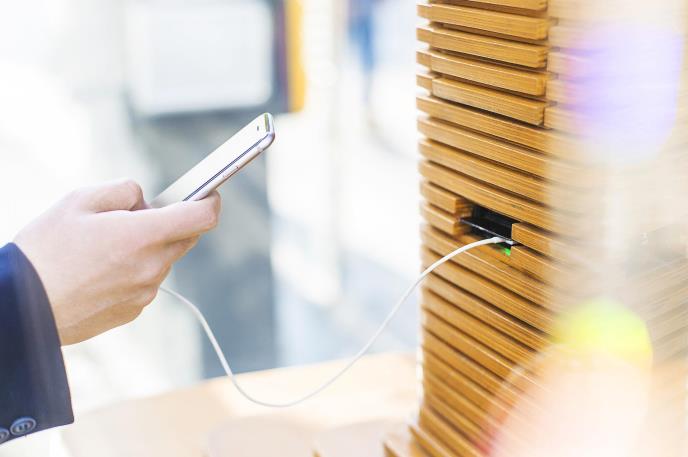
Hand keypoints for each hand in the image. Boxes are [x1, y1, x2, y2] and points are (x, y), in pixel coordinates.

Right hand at [14, 180, 221, 344]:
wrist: (20, 309)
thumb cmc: (45, 250)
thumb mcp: (79, 200)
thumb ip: (124, 191)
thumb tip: (145, 201)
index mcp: (143, 236)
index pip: (202, 217)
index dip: (210, 201)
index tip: (209, 193)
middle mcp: (152, 266)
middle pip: (186, 238)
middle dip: (174, 222)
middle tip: (140, 215)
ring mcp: (145, 292)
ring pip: (164, 260)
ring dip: (151, 247)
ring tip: (107, 244)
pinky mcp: (133, 310)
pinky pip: (147, 281)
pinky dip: (136, 269)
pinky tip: (101, 269)